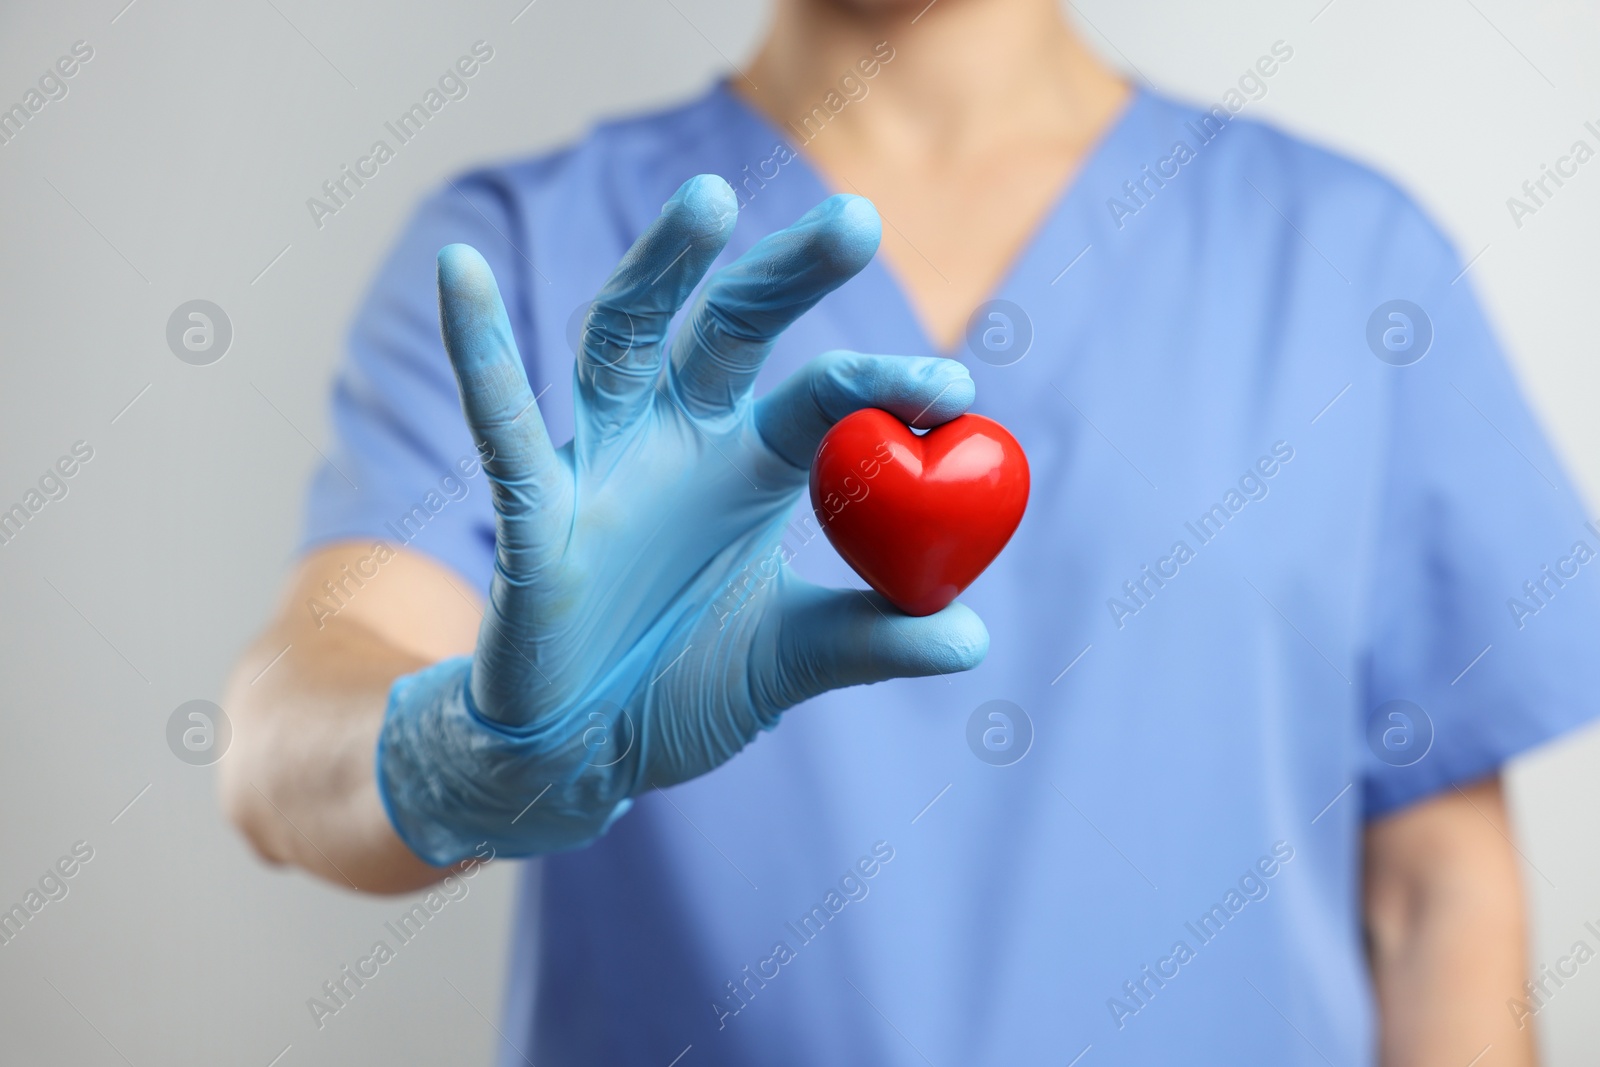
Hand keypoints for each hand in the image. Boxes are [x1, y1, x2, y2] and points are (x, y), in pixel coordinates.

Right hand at [376, 175, 987, 864]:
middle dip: (788, 275)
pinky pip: (503, 427)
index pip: (819, 402)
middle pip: (731, 329)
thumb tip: (972, 637)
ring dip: (660, 269)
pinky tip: (462, 270)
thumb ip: (871, 639)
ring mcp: (599, 464)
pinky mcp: (530, 511)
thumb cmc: (678, 688)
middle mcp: (675, 442)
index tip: (956, 390)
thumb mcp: (790, 663)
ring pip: (624, 342)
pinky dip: (480, 350)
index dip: (881, 386)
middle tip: (859, 220)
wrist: (577, 755)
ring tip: (710, 201)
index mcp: (747, 468)